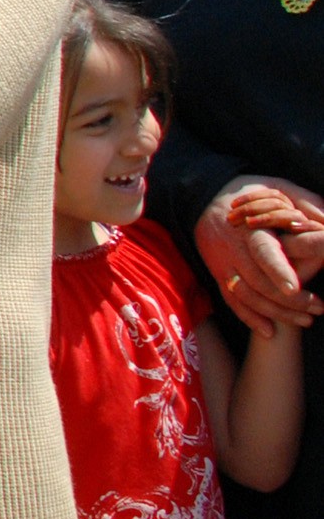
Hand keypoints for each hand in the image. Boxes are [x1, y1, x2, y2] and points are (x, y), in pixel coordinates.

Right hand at [199, 176, 323, 334]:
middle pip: (258, 281)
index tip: (293, 287)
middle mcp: (232, 248)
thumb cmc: (251, 194)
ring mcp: (223, 263)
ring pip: (247, 296)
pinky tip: (269, 331)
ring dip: (276, 312)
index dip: (276, 269)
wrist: (205, 199)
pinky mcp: (219, 274)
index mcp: (249, 226)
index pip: (262, 251)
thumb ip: (305, 201)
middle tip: (319, 307)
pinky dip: (249, 318)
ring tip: (307, 319)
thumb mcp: (277, 187)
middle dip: (289, 301)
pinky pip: (231, 301)